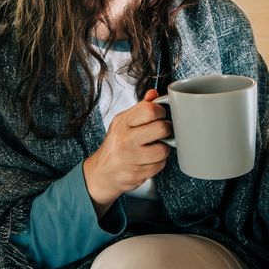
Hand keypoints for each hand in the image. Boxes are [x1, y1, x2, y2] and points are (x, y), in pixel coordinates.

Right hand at [83, 88, 171, 209]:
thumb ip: (140, 108)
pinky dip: (157, 163)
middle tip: (161, 132)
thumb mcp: (123, 122)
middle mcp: (125, 139)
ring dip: (163, 149)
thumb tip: (153, 94)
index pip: (150, 110)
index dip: (161, 112)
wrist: (102, 172)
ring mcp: (130, 158)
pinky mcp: (137, 174)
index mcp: (122, 122)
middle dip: (166, 130)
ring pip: (163, 149)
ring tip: (154, 147)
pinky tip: (148, 160)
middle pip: (161, 128)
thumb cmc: (116, 144)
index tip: (160, 116)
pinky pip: (160, 165)